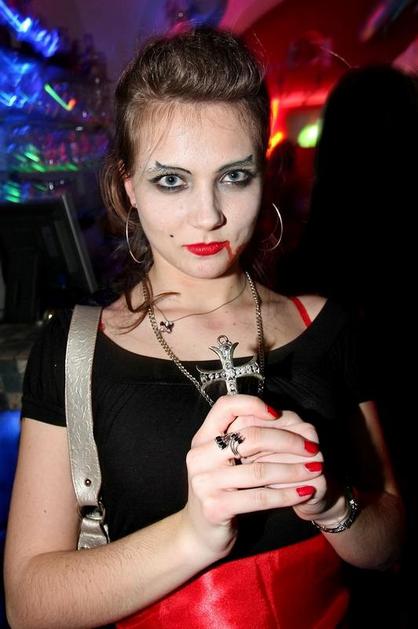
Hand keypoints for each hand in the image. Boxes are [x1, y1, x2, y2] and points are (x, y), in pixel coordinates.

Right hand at [182, 397, 323, 563]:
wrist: (200, 534)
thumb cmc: (221, 490)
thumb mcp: (224, 461)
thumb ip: (242, 440)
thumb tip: (280, 417)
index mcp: (202, 439)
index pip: (224, 407)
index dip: (252, 404)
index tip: (278, 414)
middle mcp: (198, 457)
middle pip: (249, 437)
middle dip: (287, 441)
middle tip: (311, 448)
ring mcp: (204, 483)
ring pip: (259, 469)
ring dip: (293, 470)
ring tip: (315, 469)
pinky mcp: (215, 507)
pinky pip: (260, 497)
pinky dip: (287, 494)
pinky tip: (304, 492)